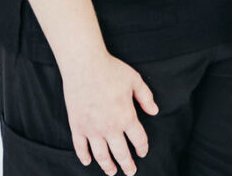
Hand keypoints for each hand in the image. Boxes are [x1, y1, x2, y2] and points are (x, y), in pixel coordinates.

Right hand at [61, 50, 158, 174]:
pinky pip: (80, 147)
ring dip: (107, 166)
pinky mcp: (77, 126)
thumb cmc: (111, 70)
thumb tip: (154, 111)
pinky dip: (84, 156)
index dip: (142, 148)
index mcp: (126, 116)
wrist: (85, 66)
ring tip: (112, 172)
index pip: (138, 139)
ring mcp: (92, 129)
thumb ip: (145, 97)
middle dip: (127, 164)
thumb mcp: (135, 80)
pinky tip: (88, 161)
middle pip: (121, 152)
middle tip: (131, 171)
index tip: (143, 152)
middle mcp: (110, 127)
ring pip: (101, 155)